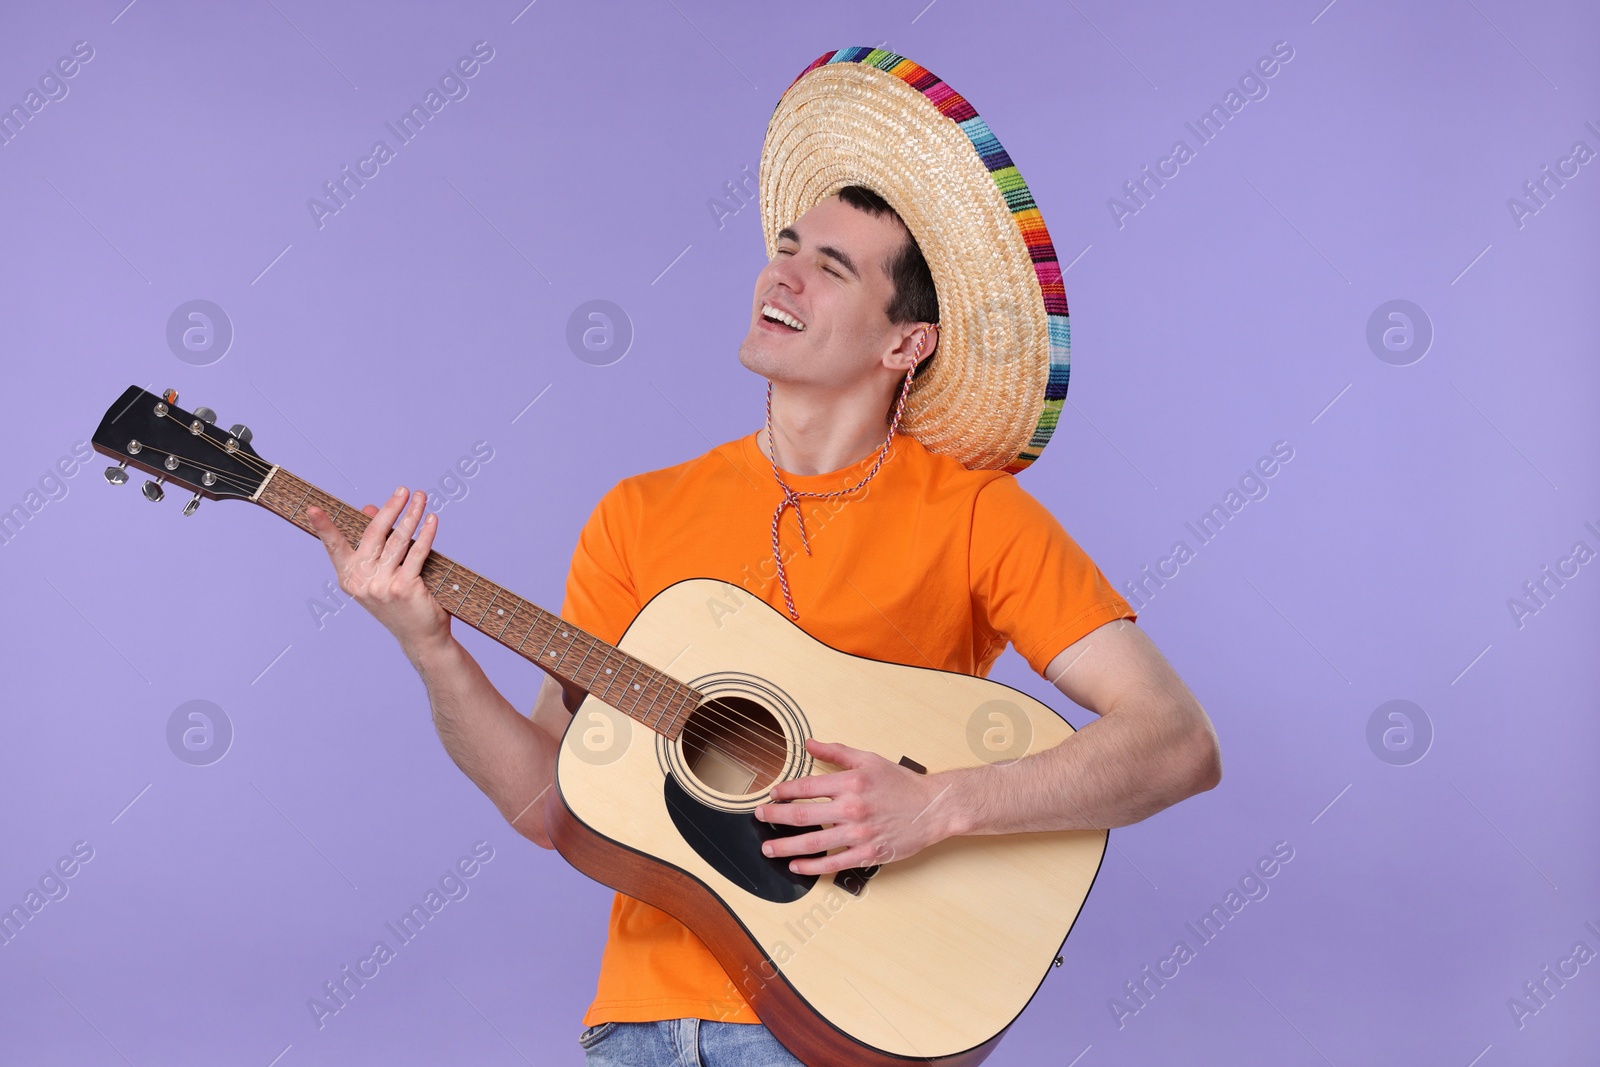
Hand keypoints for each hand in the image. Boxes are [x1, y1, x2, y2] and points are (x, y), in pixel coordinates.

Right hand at [306, 486, 449, 662]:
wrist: (420, 638)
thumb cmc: (400, 603)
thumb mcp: (381, 573)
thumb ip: (375, 543)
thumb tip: (370, 508)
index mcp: (349, 578)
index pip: (334, 547)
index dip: (324, 527)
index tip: (312, 509)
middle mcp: (361, 582)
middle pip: (374, 534)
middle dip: (391, 508)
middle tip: (404, 490)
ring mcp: (381, 586)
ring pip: (398, 541)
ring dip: (412, 515)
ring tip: (422, 498)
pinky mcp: (404, 588)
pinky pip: (417, 554)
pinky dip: (427, 534)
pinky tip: (432, 520)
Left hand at [753, 738, 959, 875]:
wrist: (932, 808)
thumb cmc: (901, 784)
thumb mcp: (868, 760)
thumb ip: (836, 752)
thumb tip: (809, 743)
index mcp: (851, 783)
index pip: (807, 786)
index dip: (785, 791)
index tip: (772, 794)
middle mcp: (852, 808)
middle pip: (803, 815)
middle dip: (775, 817)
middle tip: (760, 817)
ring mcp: (859, 834)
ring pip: (813, 842)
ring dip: (786, 846)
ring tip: (769, 847)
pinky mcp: (867, 853)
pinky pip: (833, 863)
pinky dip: (812, 867)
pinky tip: (796, 866)